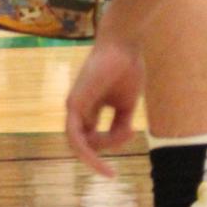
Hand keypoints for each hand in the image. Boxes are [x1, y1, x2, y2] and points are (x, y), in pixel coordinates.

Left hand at [65, 30, 144, 175]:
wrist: (124, 44)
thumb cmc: (127, 68)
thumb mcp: (127, 104)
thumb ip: (120, 126)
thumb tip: (120, 142)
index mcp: (90, 107)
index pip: (92, 137)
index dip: (111, 143)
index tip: (133, 134)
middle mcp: (78, 109)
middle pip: (86, 143)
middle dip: (105, 148)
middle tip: (128, 134)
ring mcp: (74, 107)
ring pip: (81, 145)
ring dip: (100, 152)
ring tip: (122, 138)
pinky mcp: (74, 104)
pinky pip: (76, 138)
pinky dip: (87, 154)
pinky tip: (100, 162)